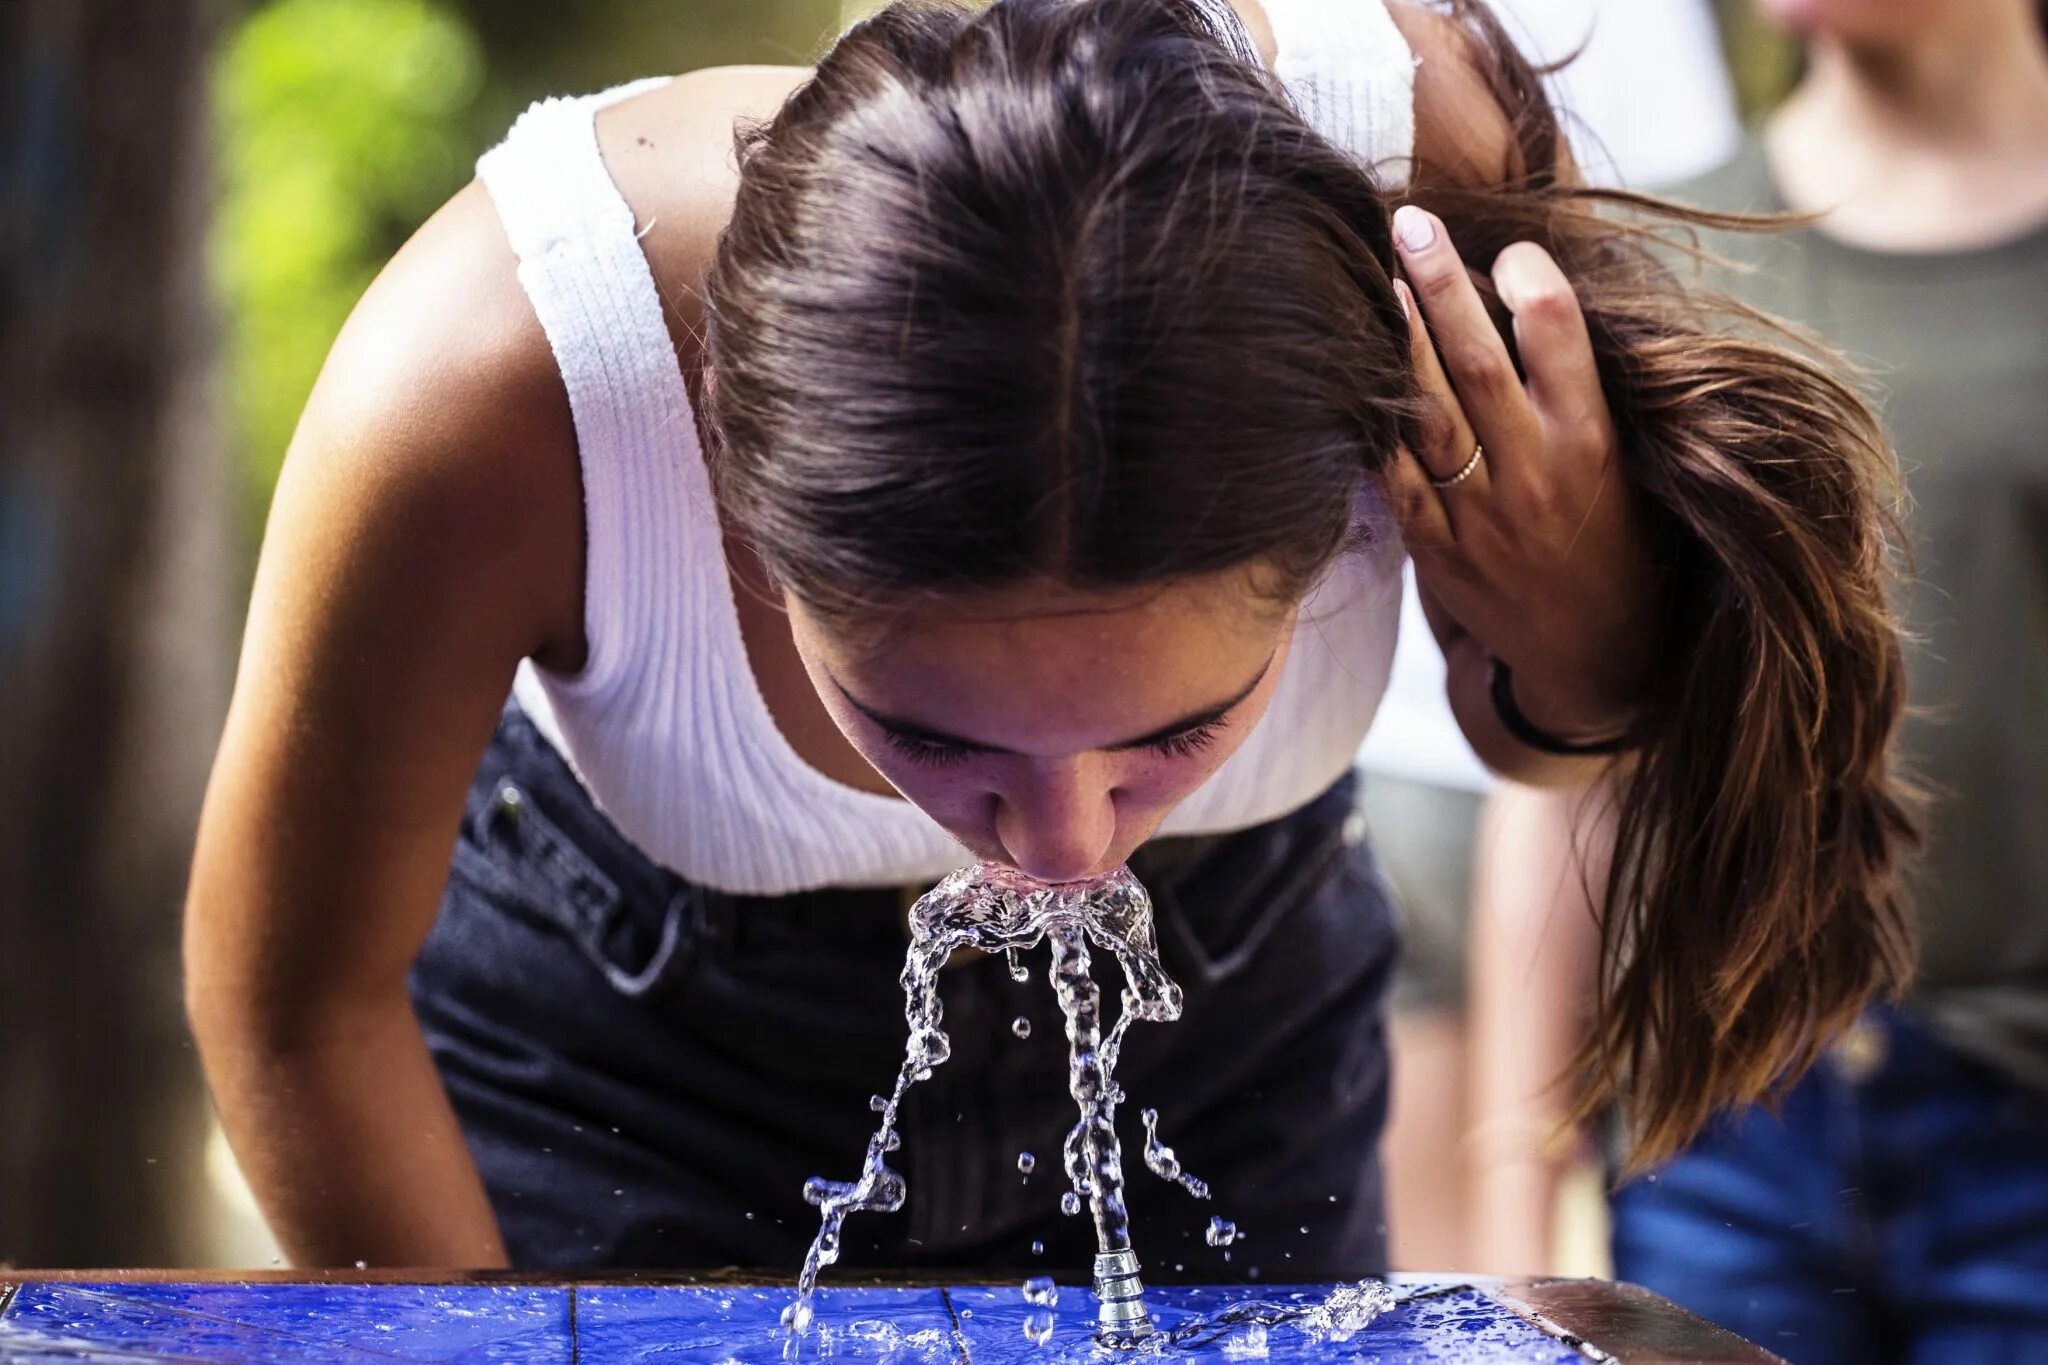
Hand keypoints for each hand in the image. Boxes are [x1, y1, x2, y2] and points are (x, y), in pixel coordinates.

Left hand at [1377, 206, 1657, 738]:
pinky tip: (1350, 372)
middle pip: (1477, 360)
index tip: (1509, 249)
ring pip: (1427, 411)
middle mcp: (1536, 473)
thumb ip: (1578, 387)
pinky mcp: (1436, 547)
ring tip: (1375, 277)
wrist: (1597, 654)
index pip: (1558, 333)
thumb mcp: (1626, 460)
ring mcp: (1479, 513)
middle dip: (1440, 285)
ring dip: (1398, 341)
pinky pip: (1390, 472)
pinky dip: (1371, 421)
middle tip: (1410, 222)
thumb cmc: (1619, 536)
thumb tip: (1526, 291)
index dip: (1528, 277)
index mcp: (1593, 441)